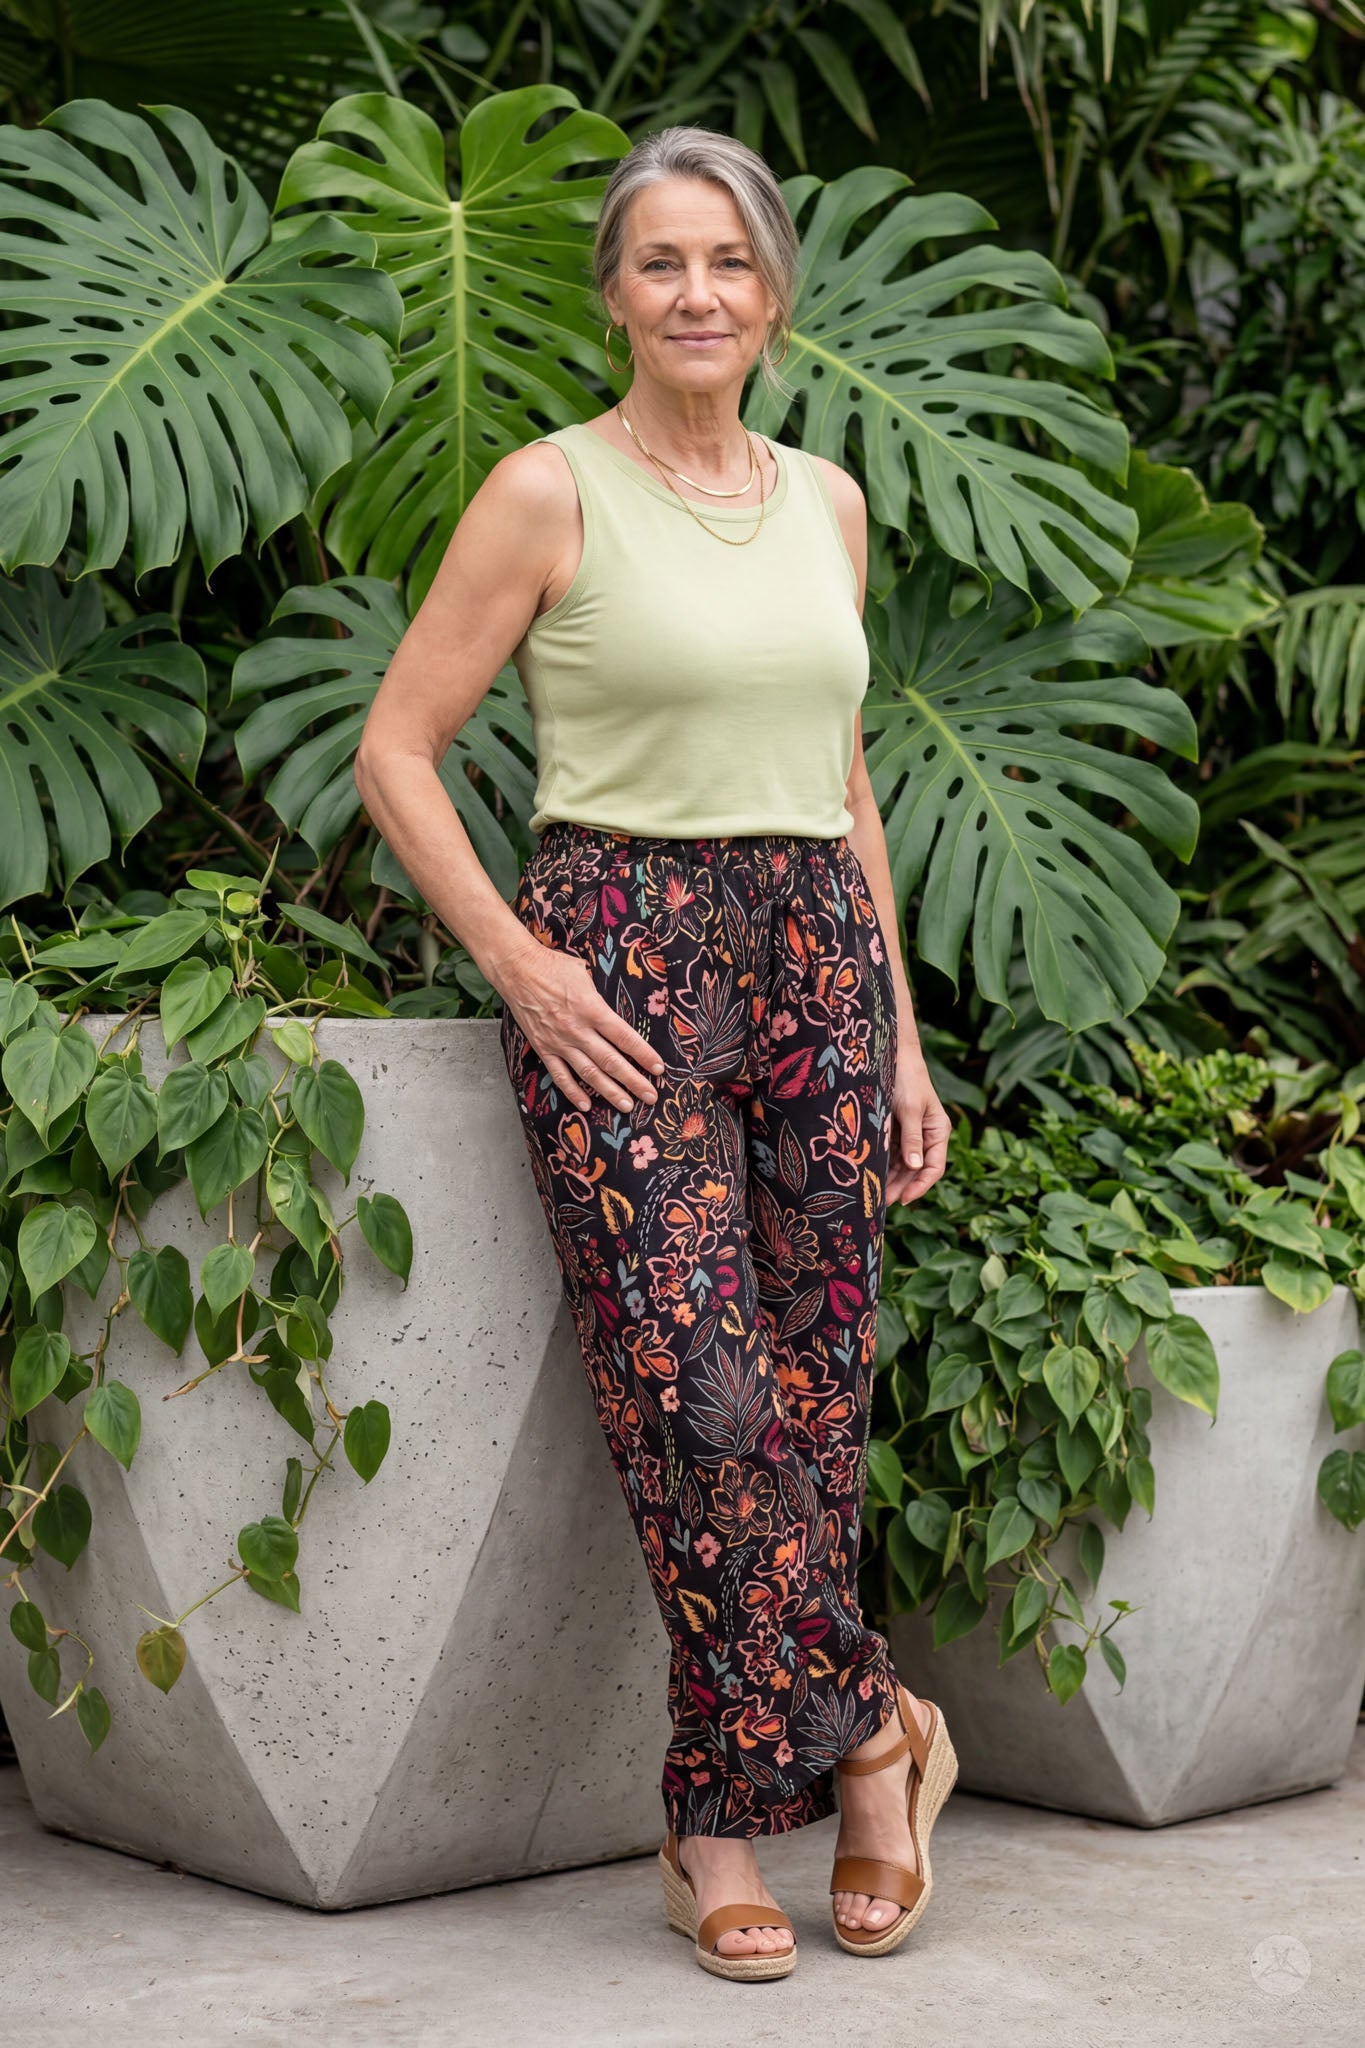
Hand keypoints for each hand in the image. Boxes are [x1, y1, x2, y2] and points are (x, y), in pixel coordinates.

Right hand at [503, 943, 665, 1113]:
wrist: (517, 969)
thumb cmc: (553, 966)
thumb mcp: (585, 974)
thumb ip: (600, 998)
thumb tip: (614, 1011)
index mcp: (592, 1009)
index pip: (624, 1037)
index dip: (643, 1055)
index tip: (658, 1068)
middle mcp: (577, 1029)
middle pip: (611, 1061)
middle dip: (634, 1081)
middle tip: (651, 1096)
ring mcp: (559, 1041)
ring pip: (589, 1073)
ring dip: (609, 1091)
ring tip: (626, 1106)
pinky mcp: (543, 1048)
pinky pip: (560, 1075)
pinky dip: (573, 1092)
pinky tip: (586, 1105)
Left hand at [886, 1040, 950, 1205]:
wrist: (891, 1054)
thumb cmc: (906, 1078)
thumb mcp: (909, 1109)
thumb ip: (912, 1138)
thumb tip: (915, 1167)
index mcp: (938, 1131)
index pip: (934, 1167)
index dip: (920, 1186)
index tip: (904, 1200)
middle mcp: (926, 1135)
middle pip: (916, 1170)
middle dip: (901, 1187)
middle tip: (880, 1202)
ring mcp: (910, 1134)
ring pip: (902, 1165)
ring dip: (890, 1179)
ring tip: (873, 1194)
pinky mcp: (895, 1130)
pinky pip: (891, 1153)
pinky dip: (882, 1165)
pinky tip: (870, 1175)